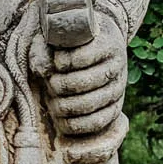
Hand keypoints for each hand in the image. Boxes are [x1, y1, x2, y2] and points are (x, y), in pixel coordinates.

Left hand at [32, 12, 128, 152]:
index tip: (56, 61)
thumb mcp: (56, 39)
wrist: (92, 53)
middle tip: (51, 82)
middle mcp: (117, 66)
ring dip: (61, 104)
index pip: (81, 57)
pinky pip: (95, 123)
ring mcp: (118, 89)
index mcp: (107, 43)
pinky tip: (60, 117)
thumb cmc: (69, 45)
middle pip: (82, 83)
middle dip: (58, 85)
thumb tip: (44, 71)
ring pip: (86, 104)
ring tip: (53, 97)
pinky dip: (73, 124)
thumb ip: (44, 50)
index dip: (62, 62)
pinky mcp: (114, 108)